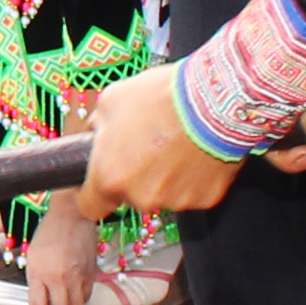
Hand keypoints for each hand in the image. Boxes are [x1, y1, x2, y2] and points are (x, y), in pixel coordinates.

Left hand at [22, 203, 102, 304]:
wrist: (72, 216)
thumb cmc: (49, 233)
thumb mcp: (33, 258)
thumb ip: (35, 281)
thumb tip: (40, 302)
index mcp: (40, 274)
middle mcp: (59, 278)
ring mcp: (78, 277)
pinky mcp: (92, 274)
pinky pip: (87, 297)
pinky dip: (80, 300)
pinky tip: (74, 294)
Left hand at [79, 63, 245, 217]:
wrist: (214, 99)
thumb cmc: (160, 97)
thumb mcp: (112, 100)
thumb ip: (99, 126)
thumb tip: (99, 132)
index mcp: (110, 177)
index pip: (91, 206)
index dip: (96, 193)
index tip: (105, 180)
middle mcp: (141, 197)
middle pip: (132, 197)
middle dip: (137, 177)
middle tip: (150, 146)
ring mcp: (176, 201)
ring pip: (164, 195)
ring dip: (167, 177)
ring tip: (177, 145)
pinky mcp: (206, 199)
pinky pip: (194, 191)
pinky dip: (195, 177)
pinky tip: (197, 151)